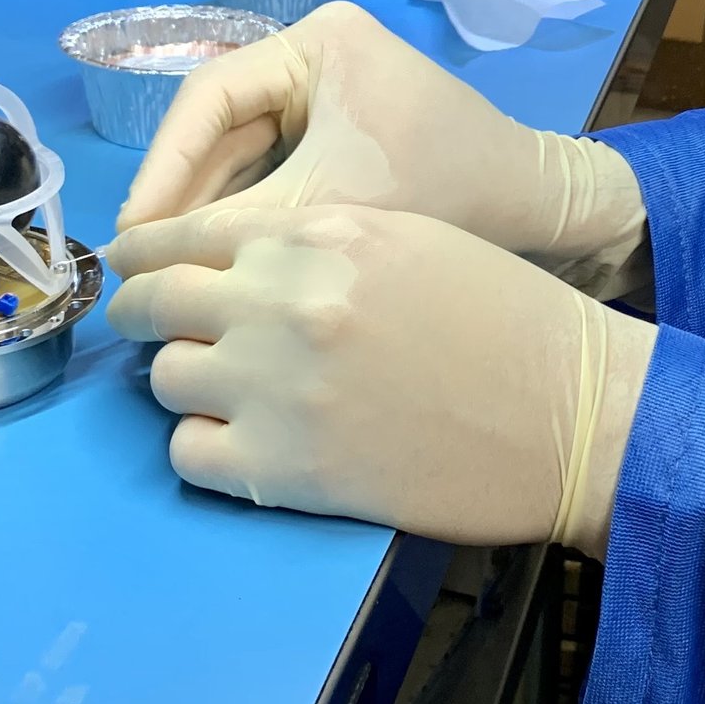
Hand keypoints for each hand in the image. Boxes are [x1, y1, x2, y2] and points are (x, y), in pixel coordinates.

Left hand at [106, 201, 654, 552]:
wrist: (570, 410)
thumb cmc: (507, 316)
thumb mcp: (408, 237)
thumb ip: (315, 243)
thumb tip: (235, 264)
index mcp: (316, 235)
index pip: (186, 233)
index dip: (148, 252)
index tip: (134, 267)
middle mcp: (280, 301)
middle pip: (155, 302)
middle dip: (143, 314)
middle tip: (154, 330)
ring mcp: (273, 387)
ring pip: (164, 378)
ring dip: (188, 382)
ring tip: (228, 391)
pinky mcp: (280, 470)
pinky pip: (187, 455)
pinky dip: (207, 448)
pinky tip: (246, 444)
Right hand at [115, 2, 647, 296]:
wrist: (541, 215)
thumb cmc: (445, 190)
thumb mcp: (329, 205)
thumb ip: (233, 228)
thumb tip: (136, 263)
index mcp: (318, 41)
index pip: (208, 95)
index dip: (161, 167)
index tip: (130, 235)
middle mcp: (319, 55)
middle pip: (221, 126)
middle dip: (184, 196)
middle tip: (139, 264)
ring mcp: (333, 94)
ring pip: (244, 154)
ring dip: (211, 213)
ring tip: (167, 273)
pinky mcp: (346, 136)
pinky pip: (276, 171)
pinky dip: (250, 216)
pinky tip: (217, 265)